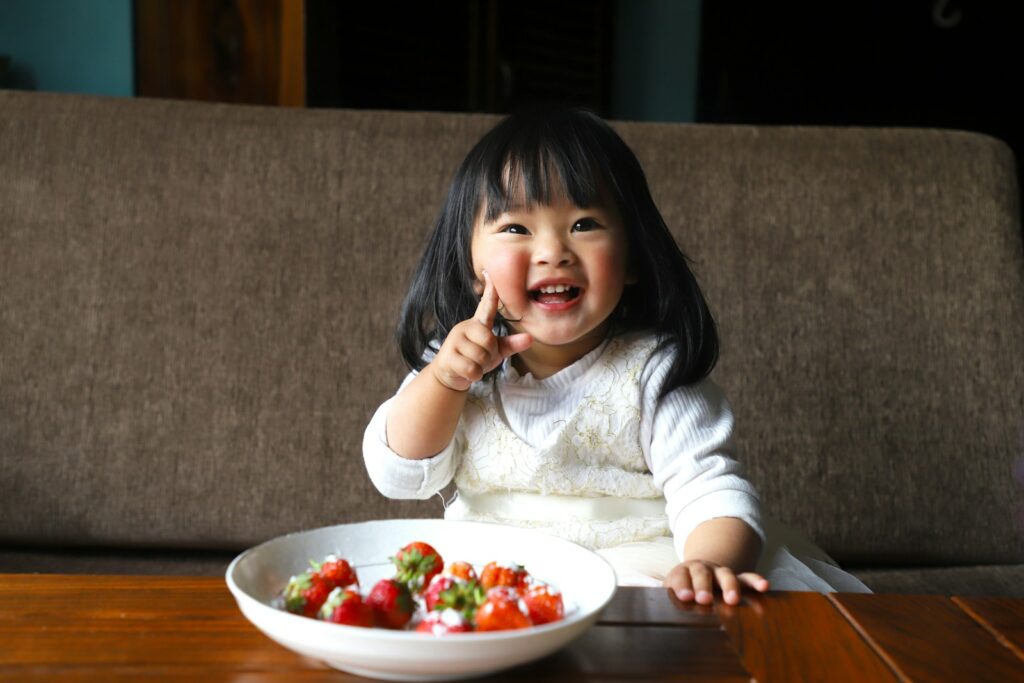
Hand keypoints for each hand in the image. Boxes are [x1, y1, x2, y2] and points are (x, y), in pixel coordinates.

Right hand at [429, 271, 531, 391]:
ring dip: (480, 366)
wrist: (450, 376)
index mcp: (478, 324)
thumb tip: (530, 338)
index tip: (489, 272)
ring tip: (471, 364)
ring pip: (479, 356)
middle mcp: (465, 327)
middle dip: (488, 354)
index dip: (490, 291)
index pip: (486, 305)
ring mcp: (454, 341)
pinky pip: (471, 368)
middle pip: (488, 340)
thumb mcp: (496, 351)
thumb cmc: (475, 359)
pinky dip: (473, 375)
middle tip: (480, 358)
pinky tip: (466, 372)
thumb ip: (511, 344)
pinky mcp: (447, 356)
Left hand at [664, 560, 768, 605]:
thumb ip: (661, 595)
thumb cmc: (683, 587)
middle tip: (704, 599)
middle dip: (703, 586)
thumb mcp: (670, 590)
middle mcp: (702, 569)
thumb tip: (634, 592)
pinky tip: (764, 586)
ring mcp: (720, 572)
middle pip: (702, 574)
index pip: (680, 576)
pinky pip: (747, 578)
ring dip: (729, 586)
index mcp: (683, 572)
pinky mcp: (737, 578)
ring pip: (726, 575)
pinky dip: (755, 581)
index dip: (682, 586)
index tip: (684, 597)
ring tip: (733, 599)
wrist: (700, 571)